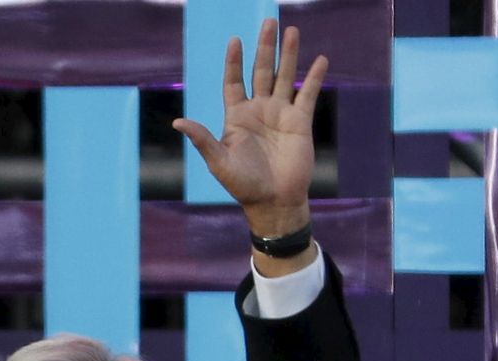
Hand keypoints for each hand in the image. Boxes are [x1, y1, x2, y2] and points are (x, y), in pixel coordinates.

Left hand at [173, 19, 327, 237]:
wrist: (274, 202)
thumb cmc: (244, 185)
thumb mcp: (219, 162)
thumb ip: (202, 139)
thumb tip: (177, 122)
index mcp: (237, 117)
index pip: (234, 82)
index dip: (234, 63)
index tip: (235, 40)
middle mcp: (259, 111)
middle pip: (261, 71)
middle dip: (265, 47)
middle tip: (269, 22)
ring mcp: (280, 115)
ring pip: (284, 77)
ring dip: (288, 55)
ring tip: (291, 31)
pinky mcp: (300, 123)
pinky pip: (307, 95)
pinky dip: (314, 78)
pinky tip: (320, 60)